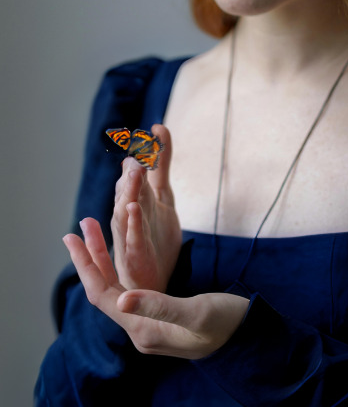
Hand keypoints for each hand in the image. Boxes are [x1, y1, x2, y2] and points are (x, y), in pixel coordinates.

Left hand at [64, 218, 249, 359]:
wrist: (250, 341)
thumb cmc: (227, 324)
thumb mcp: (196, 312)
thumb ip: (159, 306)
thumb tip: (121, 298)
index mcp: (143, 330)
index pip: (102, 295)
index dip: (85, 264)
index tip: (73, 236)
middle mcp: (140, 330)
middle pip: (104, 291)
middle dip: (90, 257)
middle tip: (79, 225)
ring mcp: (149, 326)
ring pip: (115, 290)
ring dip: (102, 261)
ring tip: (94, 232)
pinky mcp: (160, 319)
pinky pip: (129, 292)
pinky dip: (119, 270)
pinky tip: (117, 258)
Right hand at [111, 124, 180, 291]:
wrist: (152, 276)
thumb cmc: (154, 235)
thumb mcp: (163, 194)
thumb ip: (160, 164)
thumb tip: (157, 129)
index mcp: (135, 198)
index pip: (136, 173)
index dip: (145, 154)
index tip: (155, 132)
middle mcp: (128, 212)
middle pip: (129, 188)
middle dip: (133, 171)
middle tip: (139, 152)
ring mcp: (130, 232)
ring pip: (125, 208)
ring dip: (129, 190)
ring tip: (135, 172)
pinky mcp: (136, 253)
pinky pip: (133, 237)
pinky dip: (133, 222)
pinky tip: (133, 208)